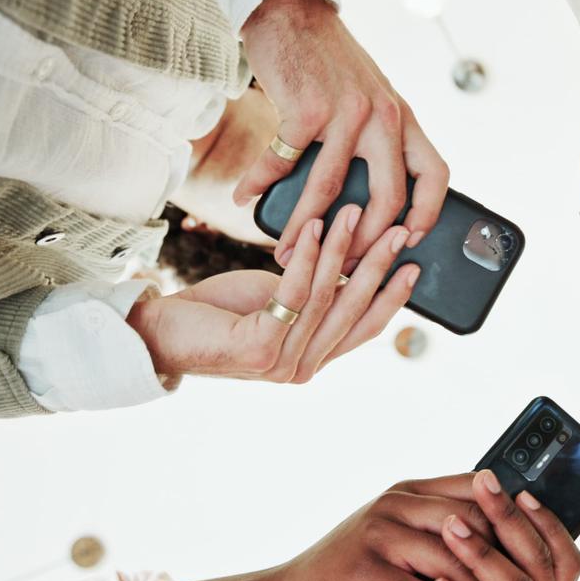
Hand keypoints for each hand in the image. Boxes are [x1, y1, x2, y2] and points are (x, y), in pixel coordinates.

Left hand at [128, 203, 417, 381]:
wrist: (164, 331)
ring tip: (352, 212)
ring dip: (341, 250)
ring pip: (325, 297)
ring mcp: (282, 363)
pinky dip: (305, 256)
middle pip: (352, 310)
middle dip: (378, 265)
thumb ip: (315, 297)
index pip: (365, 328)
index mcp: (314, 359)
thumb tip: (353, 266)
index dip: (393, 298)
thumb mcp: (280, 302)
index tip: (415, 265)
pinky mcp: (260, 349)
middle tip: (398, 230)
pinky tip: (311, 227)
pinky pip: (293, 293)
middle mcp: (304, 367)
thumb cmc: (221, 312)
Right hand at [237, 0, 448, 263]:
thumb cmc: (325, 60)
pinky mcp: (306, 108)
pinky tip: (246, 197)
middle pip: (387, 198)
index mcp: (402, 118)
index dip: (429, 213)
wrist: (291, 10)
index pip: (436, 173)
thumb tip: (362, 195)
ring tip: (285, 251)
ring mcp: (346, 113)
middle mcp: (383, 117)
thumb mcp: (367, 95)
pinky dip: (260, 184)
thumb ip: (374, 135)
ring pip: (331, 191)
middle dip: (363, 242)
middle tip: (340, 266)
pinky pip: (283, 162)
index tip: (411, 241)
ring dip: (305, 228)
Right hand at [253, 474, 500, 580]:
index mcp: (406, 492)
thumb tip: (495, 538)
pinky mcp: (366, 575)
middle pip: (472, 523)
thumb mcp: (390, 543)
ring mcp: (378, 536)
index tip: (536, 552)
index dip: (511, 517)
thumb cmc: (345, 580)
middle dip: (502, 563)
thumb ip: (432, 531)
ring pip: (453, 561)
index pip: (476, 488)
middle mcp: (393, 505)